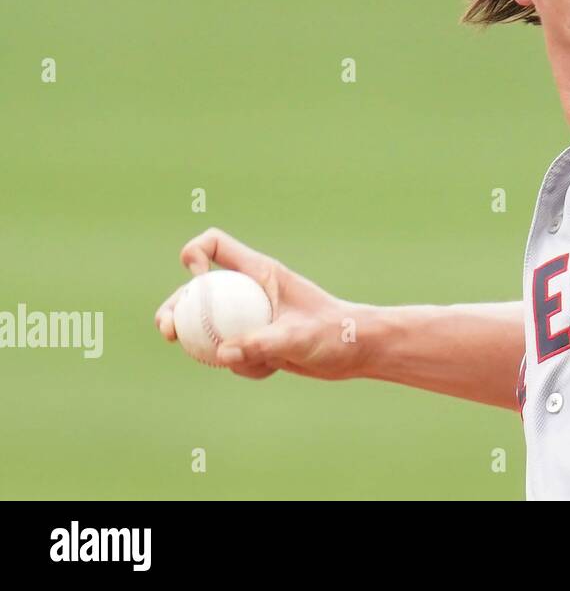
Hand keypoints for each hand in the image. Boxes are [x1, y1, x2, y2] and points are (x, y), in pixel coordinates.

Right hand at [156, 227, 366, 381]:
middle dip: (176, 307)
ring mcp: (251, 316)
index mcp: (260, 272)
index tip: (195, 278)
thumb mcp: (299, 337)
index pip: (216, 245)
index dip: (195, 253)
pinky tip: (270, 370)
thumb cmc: (335, 333)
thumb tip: (223, 353)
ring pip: (209, 324)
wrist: (356, 352)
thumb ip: (263, 343)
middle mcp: (251, 290)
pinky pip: (232, 352)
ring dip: (202, 342)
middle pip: (198, 290)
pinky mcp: (256, 339)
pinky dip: (242, 365)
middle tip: (167, 330)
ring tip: (216, 355)